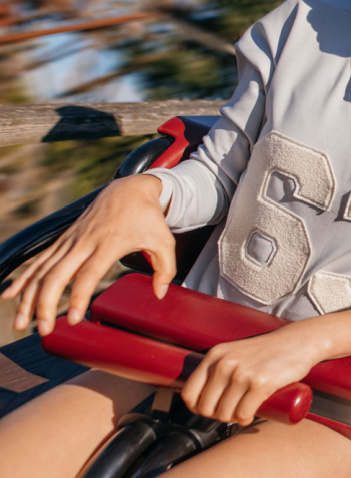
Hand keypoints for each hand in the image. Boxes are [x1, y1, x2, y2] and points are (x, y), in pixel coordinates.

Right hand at [2, 174, 175, 334]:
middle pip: (56, 276)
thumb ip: (165, 268)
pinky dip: (23, 279)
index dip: (79, 297)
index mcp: (108, 244)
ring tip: (23, 323)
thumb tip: (158, 294)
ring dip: (29, 297)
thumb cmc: (147, 217)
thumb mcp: (165, 240)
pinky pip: (39, 262)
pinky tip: (9, 295)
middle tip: (44, 330)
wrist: (128, 189)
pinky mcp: (63, 241)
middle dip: (46, 304)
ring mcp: (70, 241)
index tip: (75, 319)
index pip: (88, 274)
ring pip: (42, 270)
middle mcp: (83, 242)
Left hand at [181, 328, 318, 425]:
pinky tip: (249, 415)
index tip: (210, 409)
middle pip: (206, 407)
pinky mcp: (260, 383)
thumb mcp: (235, 351)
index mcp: (215, 355)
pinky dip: (245, 419)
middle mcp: (225, 364)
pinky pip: (243, 414)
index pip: (190, 393)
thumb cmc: (267, 350)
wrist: (298, 342)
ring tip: (242, 413)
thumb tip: (202, 394)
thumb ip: (219, 365)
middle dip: (217, 415)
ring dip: (232, 419)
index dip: (197, 407)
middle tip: (231, 412)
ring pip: (225, 413)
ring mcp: (242, 374)